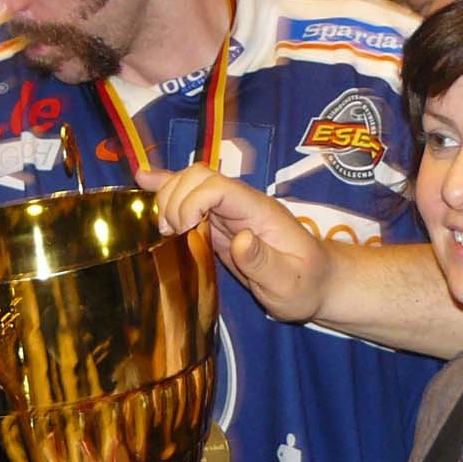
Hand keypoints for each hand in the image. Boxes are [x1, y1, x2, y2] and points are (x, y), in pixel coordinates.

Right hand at [138, 167, 331, 323]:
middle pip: (199, 176)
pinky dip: (167, 188)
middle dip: (175, 198)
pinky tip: (143, 180)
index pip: (218, 187)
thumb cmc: (307, 285)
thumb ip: (265, 263)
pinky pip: (191, 198)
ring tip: (161, 229)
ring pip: (190, 183)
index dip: (192, 201)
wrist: (319, 283)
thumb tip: (240, 238)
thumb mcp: (290, 283)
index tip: (181, 230)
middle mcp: (242, 204)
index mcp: (260, 211)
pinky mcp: (219, 223)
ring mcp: (229, 211)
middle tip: (169, 234)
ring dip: (167, 197)